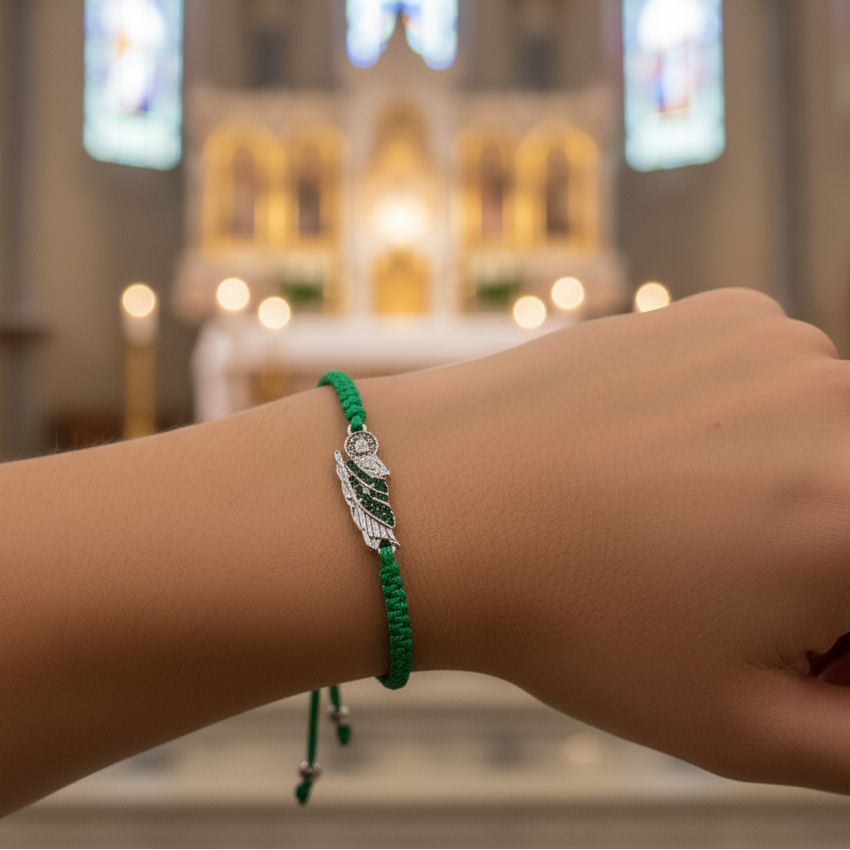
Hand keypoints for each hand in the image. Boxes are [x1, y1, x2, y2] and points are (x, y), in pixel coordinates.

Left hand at [371, 288, 849, 793]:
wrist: (436, 497)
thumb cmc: (570, 616)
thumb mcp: (740, 726)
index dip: (837, 631)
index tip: (797, 647)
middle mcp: (843, 408)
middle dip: (830, 566)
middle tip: (728, 592)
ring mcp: (781, 344)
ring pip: (833, 442)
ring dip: (795, 489)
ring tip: (676, 524)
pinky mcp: (724, 312)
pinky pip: (776, 381)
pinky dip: (747, 424)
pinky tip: (659, 458)